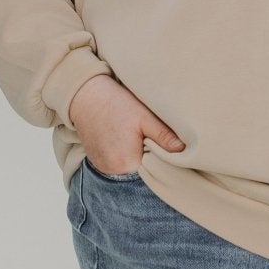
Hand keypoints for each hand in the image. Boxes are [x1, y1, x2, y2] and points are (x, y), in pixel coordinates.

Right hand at [69, 72, 185, 174]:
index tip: (164, 146)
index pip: (154, 171)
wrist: (86, 95)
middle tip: (150, 139)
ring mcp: (102, 168)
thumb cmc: (116, 103)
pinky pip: (117, 166)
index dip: (161, 159)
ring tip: (135, 138)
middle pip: (141, 172)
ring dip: (136, 158)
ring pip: (129, 169)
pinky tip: (124, 141)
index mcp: (127, 162)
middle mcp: (112, 171)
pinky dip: (124, 157)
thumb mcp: (144, 116)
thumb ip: (164, 136)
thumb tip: (183, 150)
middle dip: (150, 159)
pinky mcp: (97, 163)